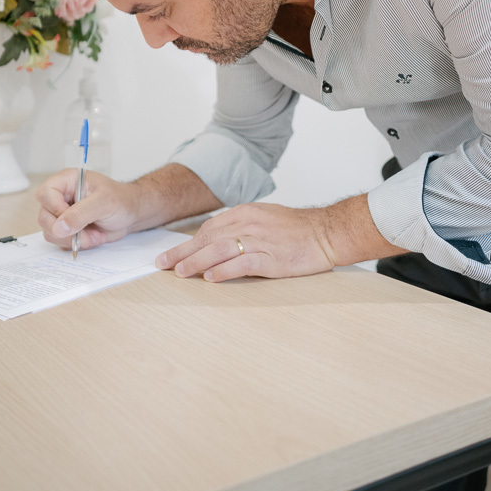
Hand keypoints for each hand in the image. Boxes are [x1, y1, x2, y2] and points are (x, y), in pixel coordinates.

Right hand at [35, 169, 142, 250]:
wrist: (130, 214)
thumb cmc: (120, 200)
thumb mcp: (103, 203)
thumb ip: (80, 213)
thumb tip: (59, 227)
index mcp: (67, 181)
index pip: (45, 193)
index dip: (55, 209)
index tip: (72, 218)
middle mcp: (61, 197)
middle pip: (44, 217)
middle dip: (66, 231)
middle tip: (86, 234)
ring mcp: (62, 214)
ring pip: (50, 232)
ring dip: (72, 239)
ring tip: (93, 235)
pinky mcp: (66, 228)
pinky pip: (60, 241)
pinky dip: (75, 244)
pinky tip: (92, 237)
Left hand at [155, 202, 334, 281]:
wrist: (327, 232)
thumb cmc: (298, 229)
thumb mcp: (265, 219)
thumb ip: (242, 227)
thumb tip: (218, 241)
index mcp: (245, 213)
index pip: (209, 228)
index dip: (189, 243)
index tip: (172, 254)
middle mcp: (249, 224)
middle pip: (208, 238)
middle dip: (183, 252)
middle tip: (163, 264)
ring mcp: (260, 240)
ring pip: (219, 249)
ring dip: (196, 261)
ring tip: (179, 272)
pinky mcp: (271, 257)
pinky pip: (242, 262)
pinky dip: (224, 270)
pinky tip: (210, 277)